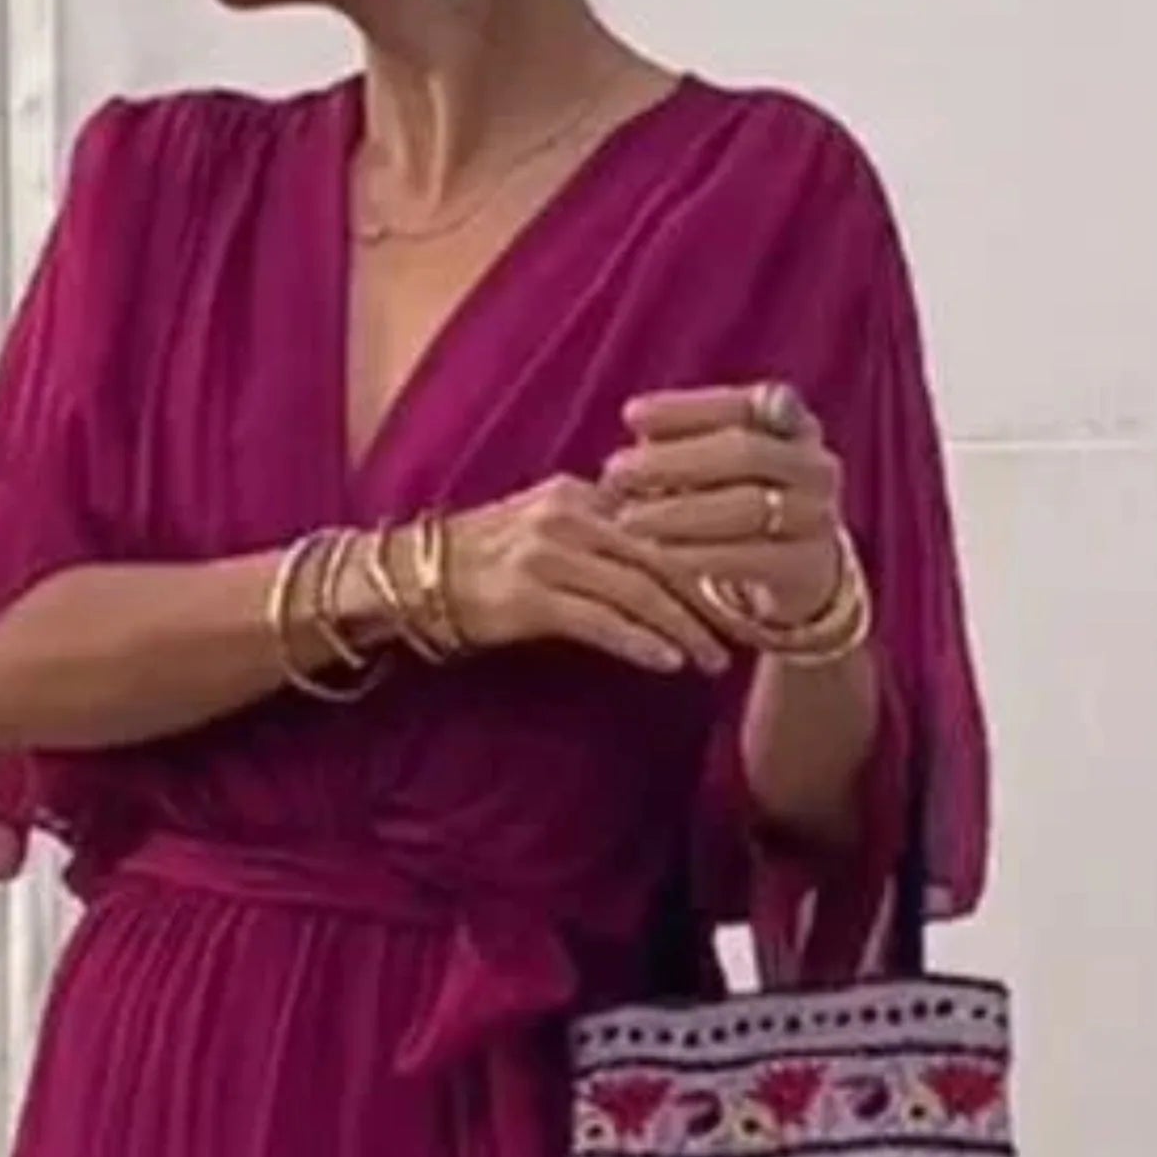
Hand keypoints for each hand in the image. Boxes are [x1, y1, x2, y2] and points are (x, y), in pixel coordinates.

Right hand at [441, 478, 731, 675]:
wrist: (412, 578)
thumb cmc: (484, 565)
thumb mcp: (547, 531)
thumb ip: (600, 537)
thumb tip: (662, 558)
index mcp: (579, 494)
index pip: (659, 521)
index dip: (707, 555)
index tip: (743, 587)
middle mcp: (568, 515)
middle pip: (659, 555)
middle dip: (708, 595)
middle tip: (745, 630)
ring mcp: (549, 555)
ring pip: (637, 590)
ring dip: (684, 627)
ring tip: (716, 658)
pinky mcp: (530, 598)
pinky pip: (601, 621)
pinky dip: (641, 642)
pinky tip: (670, 662)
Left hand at [601, 385, 850, 629]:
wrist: (799, 571)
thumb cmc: (739, 502)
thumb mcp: (717, 464)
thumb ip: (682, 444)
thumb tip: (631, 436)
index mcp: (791, 422)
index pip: (739, 404)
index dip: (685, 409)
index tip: (630, 415)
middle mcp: (813, 463)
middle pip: (744, 453)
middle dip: (676, 461)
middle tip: (617, 471)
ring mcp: (815, 516)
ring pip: (747, 507)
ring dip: (680, 512)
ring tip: (627, 518)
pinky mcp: (805, 566)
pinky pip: (749, 558)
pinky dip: (700, 554)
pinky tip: (658, 553)